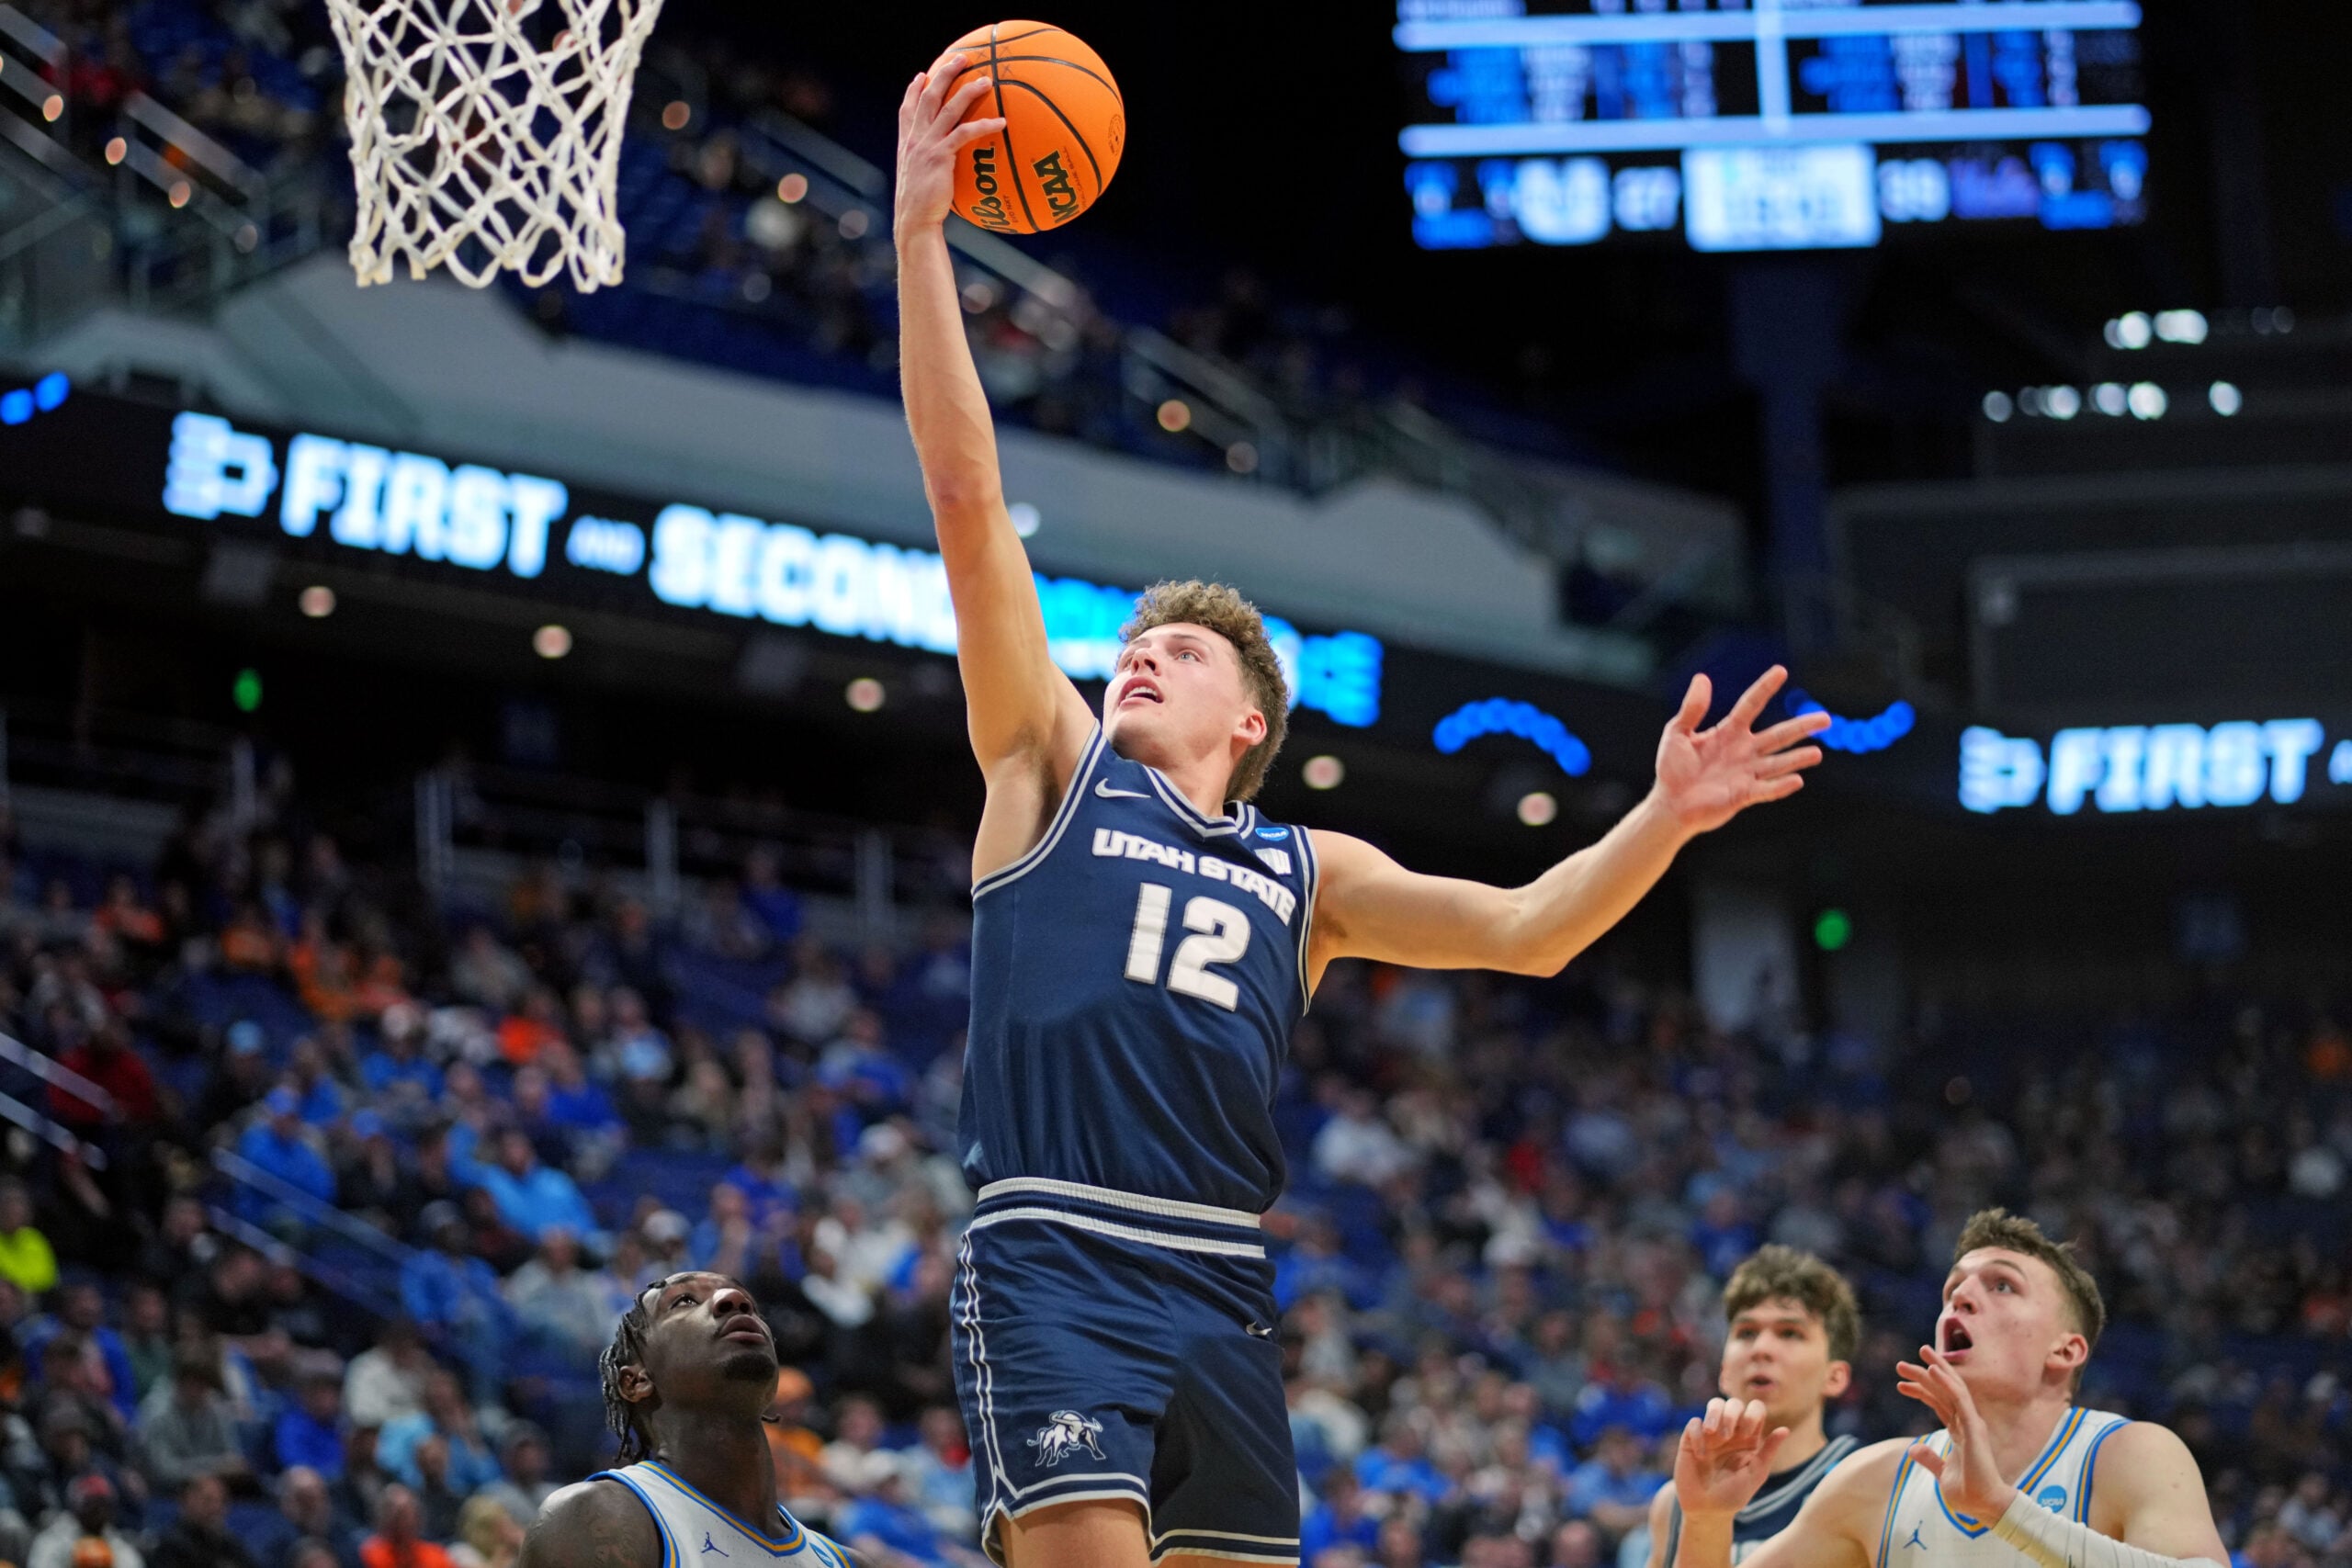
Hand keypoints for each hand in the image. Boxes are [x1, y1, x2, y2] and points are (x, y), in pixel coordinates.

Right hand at [894, 50, 1006, 235]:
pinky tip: (1001, 122)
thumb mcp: (920, 180)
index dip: (913, 90)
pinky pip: (964, 133)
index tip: (921, 75)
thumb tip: (944, 166)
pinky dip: (983, 125)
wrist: (914, 220)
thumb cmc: (921, 208)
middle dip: (944, 73)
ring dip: (968, 91)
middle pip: (928, 97)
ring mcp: (926, 145)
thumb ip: (928, 165)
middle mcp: (914, 139)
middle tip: (960, 58)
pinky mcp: (939, 156)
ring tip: (987, 80)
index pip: (908, 109)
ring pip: (948, 108)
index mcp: (907, 143)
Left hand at [1654, 666, 1830, 833]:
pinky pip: (1766, 790)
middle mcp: (1744, 750)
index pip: (1751, 705)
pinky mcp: (1743, 795)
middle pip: (1777, 735)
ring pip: (1777, 763)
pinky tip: (1797, 780)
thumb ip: (1692, 709)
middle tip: (1826, 719)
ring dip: (1797, 758)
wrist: (1670, 803)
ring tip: (1817, 753)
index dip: (1765, 688)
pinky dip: (1780, 786)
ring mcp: (1746, 773)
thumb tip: (1702, 678)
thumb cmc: (1672, 768)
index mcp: (1729, 732)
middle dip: (1801, 727)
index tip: (1780, 671)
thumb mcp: (1677, 733)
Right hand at [1674, 1397, 1789, 1519]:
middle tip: (1729, 1435)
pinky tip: (1702, 1455)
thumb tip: (1785, 1429)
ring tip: (1714, 1433)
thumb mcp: (1755, 1474)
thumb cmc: (1734, 1494)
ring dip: (1715, 1414)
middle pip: (1734, 1403)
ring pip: (1714, 1404)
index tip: (1748, 1433)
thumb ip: (1769, 1451)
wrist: (1708, 1510)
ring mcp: (1710, 1434)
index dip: (1752, 1414)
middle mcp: (1730, 1431)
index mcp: (1749, 1437)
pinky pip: (1694, 1423)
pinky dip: (1698, 1435)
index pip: (1755, 1409)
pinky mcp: (1691, 1440)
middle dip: (1732, 1414)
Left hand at [1897, 1345, 2016, 1524]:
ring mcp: (1971, 1423)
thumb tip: (1913, 1448)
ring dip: (1936, 1369)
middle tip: (1901, 1364)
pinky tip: (1933, 1370)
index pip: (1938, 1404)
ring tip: (1920, 1352)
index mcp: (1960, 1432)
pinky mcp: (1974, 1427)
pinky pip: (1959, 1398)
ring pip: (1952, 1388)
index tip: (1900, 1384)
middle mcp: (1966, 1423)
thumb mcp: (1942, 1474)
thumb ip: (1930, 1459)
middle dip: (1923, 1375)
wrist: (1984, 1506)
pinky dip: (1947, 1382)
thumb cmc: (1968, 1493)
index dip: (1920, 1391)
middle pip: (1943, 1392)